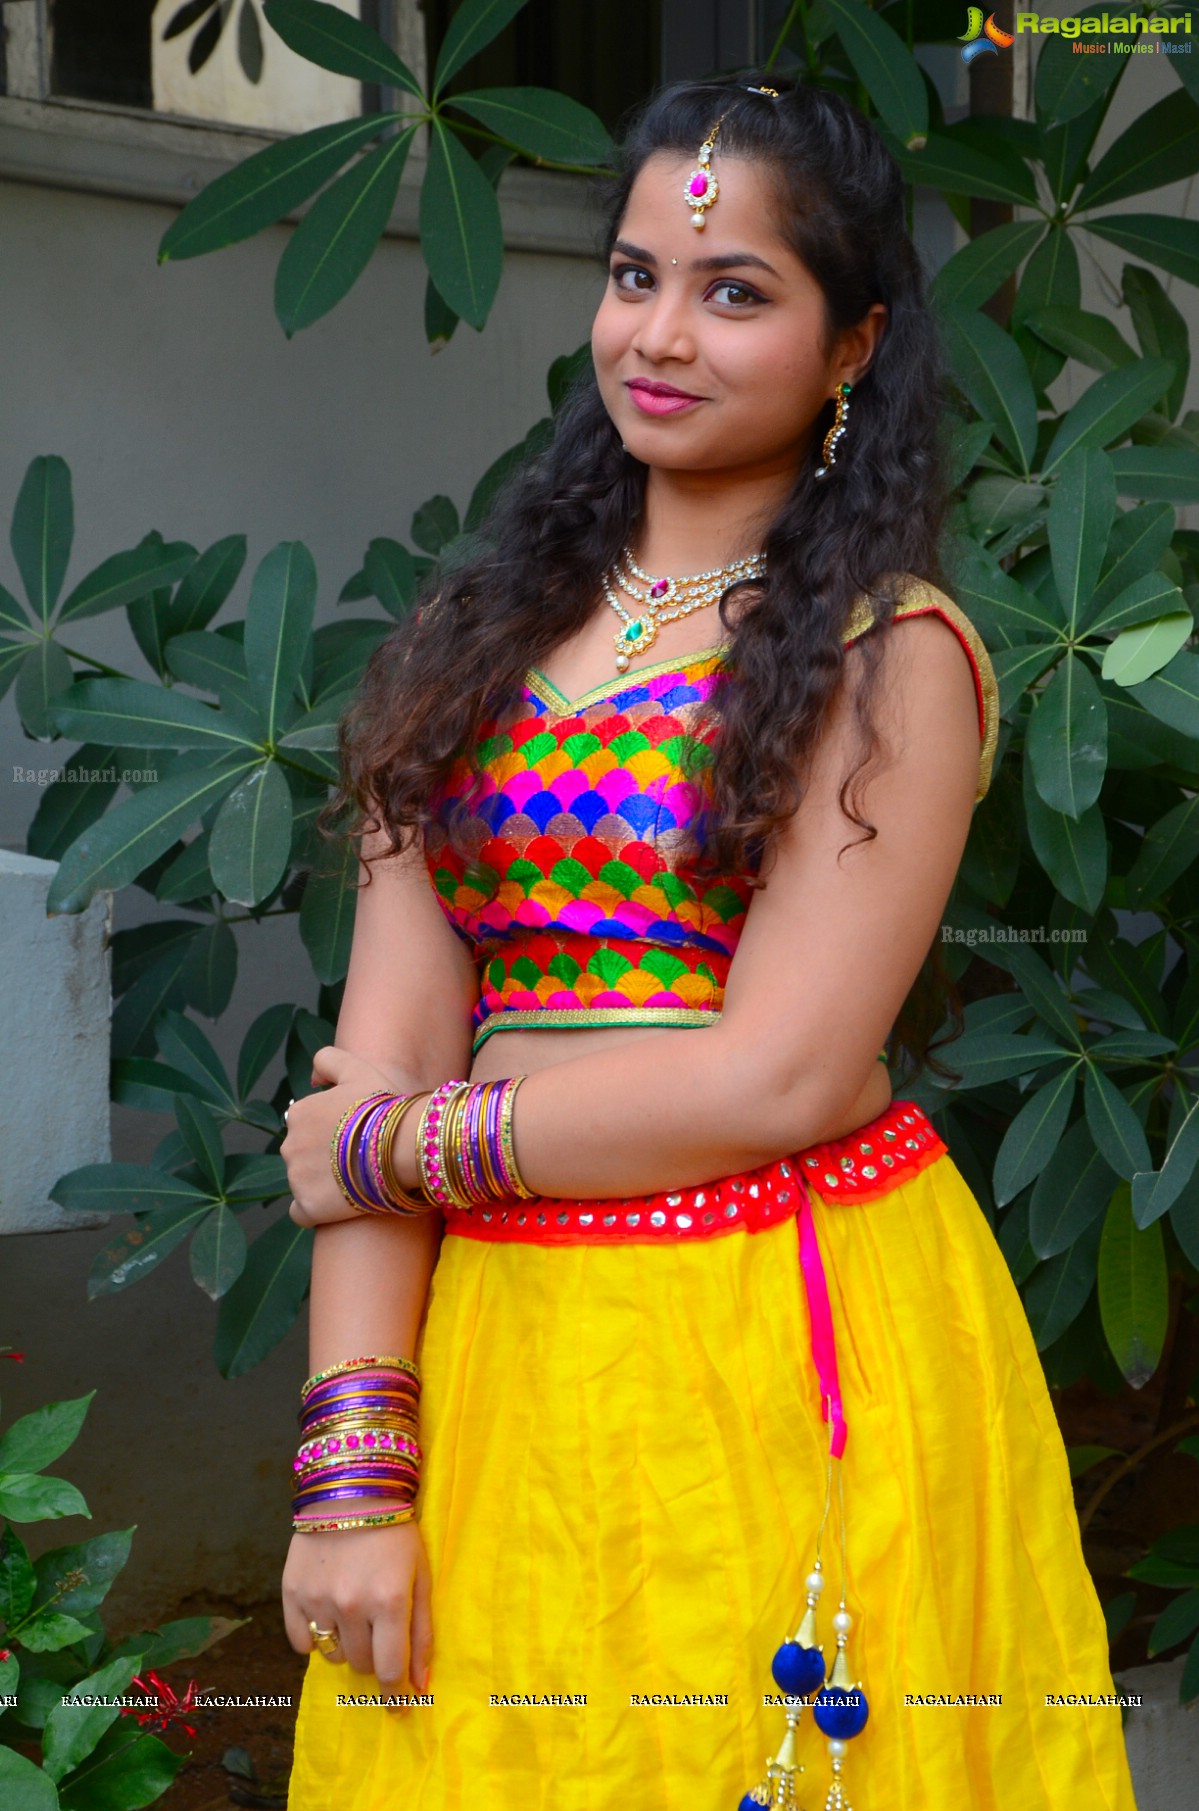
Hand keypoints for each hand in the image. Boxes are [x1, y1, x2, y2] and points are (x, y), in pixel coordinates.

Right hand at [282, 1514, 433, 1710]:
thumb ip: (422, 1633)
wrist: (350, 1489)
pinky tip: (327, 1612)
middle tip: (378, 1628)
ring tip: (354, 1613)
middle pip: (361, 1665)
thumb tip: (421, 1686)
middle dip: (374, 1656)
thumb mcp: (420, 1576)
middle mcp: (351, 1605)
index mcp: (389, 1601)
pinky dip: (315, 1637)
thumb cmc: (395, 1533)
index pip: (389, 1671)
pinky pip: (301, 1642)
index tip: (399, 1704)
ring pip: (332, 1657)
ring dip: (346, 1646)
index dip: (396, 1693)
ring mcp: (318, 1599)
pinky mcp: (291, 1592)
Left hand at [283, 1045, 410, 1227]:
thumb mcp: (358, 1069)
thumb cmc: (385, 1107)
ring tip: (354, 1180)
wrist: (404, 1147)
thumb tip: (311, 1080)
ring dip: (322, 1183)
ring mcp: (296, 1178)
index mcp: (299, 1113)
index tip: (354, 1136)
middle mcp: (289, 1144)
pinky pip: (300, 1213)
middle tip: (357, 1159)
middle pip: (302, 1154)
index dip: (329, 1132)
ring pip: (302, 1182)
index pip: (305, 1125)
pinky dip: (314, 1211)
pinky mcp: (307, 1207)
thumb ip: (327, 1060)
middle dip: (323, 1157)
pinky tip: (336, 1206)